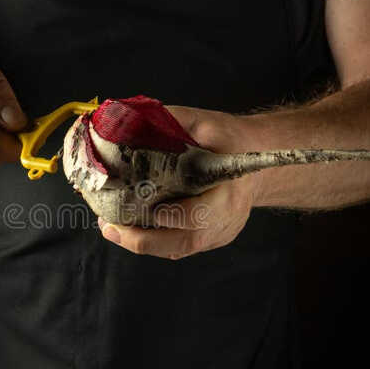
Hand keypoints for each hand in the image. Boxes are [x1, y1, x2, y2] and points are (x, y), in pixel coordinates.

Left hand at [98, 105, 255, 259]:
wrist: (259, 166)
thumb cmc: (232, 143)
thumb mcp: (207, 124)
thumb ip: (173, 122)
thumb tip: (132, 118)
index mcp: (228, 193)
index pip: (198, 214)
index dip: (172, 216)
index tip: (148, 211)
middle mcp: (224, 221)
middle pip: (182, 242)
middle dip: (143, 240)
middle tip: (110, 227)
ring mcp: (217, 235)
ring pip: (177, 250)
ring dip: (141, 243)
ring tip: (112, 230)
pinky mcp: (210, 240)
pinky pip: (179, 248)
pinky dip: (153, 242)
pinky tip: (129, 230)